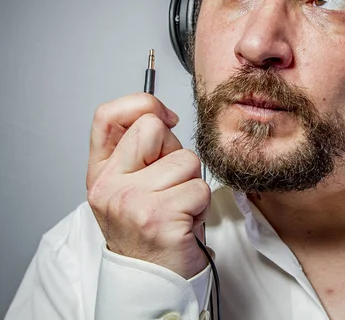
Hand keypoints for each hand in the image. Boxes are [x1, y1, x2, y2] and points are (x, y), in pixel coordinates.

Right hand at [86, 93, 209, 278]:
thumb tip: (163, 117)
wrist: (151, 282)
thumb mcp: (132, 187)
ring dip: (192, 184)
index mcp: (101, 173)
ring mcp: (132, 201)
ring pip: (187, 160)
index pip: (107, 115)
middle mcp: (110, 185)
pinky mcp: (160, 216)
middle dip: (175, 152)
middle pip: (155, 129)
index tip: (166, 119)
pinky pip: (200, 188)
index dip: (142, 104)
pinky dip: (201, 205)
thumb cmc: (149, 232)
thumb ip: (139, 152)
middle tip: (169, 186)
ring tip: (178, 208)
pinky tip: (185, 222)